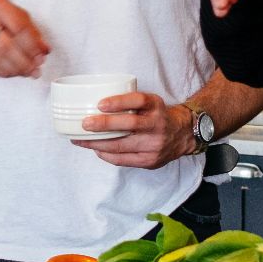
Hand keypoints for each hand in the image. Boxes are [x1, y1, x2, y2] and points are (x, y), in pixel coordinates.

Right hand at [0, 0, 48, 77]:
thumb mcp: (11, 12)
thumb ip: (30, 29)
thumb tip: (44, 49)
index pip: (19, 27)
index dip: (33, 45)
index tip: (42, 55)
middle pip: (7, 45)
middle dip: (25, 61)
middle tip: (36, 69)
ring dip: (15, 69)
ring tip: (27, 72)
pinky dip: (3, 72)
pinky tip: (13, 72)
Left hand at [72, 92, 194, 168]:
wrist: (181, 135)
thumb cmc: (157, 116)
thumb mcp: (150, 103)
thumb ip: (130, 103)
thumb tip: (94, 104)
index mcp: (156, 106)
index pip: (138, 100)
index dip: (119, 102)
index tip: (100, 104)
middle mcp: (157, 125)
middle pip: (129, 124)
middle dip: (104, 125)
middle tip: (85, 124)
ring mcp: (154, 145)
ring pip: (121, 146)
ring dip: (97, 143)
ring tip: (80, 140)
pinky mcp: (149, 161)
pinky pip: (123, 160)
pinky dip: (106, 155)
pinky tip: (96, 149)